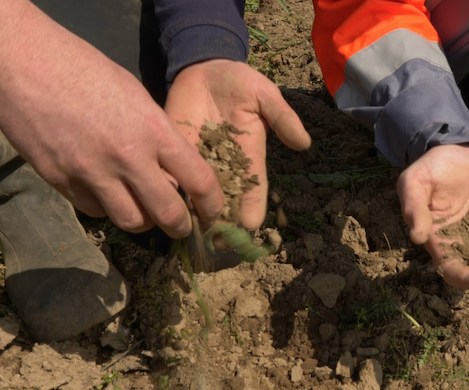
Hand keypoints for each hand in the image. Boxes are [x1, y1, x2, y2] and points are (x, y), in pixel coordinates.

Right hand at [0, 0, 221, 237]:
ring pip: (131, 221)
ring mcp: (92, 173)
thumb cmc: (85, 69)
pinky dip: (105, 209)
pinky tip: (105, 194)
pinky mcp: (61, 181)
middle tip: (182, 227)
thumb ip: (158, 134)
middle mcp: (127, 157)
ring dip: (143, 221)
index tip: (213, 215)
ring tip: (143, 211)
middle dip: (181, 227)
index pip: (199, 181)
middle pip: (168, 214)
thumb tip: (172, 167)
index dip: (212, 205)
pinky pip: (94, 211)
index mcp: (154, 131)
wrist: (24, 61)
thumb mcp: (137, 95)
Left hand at [164, 59, 310, 229]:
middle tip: (219, 243)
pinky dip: (170, 192)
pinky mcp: (175, 153)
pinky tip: (164, 208)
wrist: (203, 67)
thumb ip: (282, 117)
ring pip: (198, 197)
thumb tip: (304, 143)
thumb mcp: (265, 94)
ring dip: (195, 215)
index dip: (252, 209)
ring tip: (192, 234)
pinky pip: (172, 177)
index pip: (254, 189)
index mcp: (250, 157)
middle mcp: (226, 166)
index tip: (248, 226)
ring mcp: (199, 162)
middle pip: (226, 202)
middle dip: (223, 224)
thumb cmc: (239, 81)